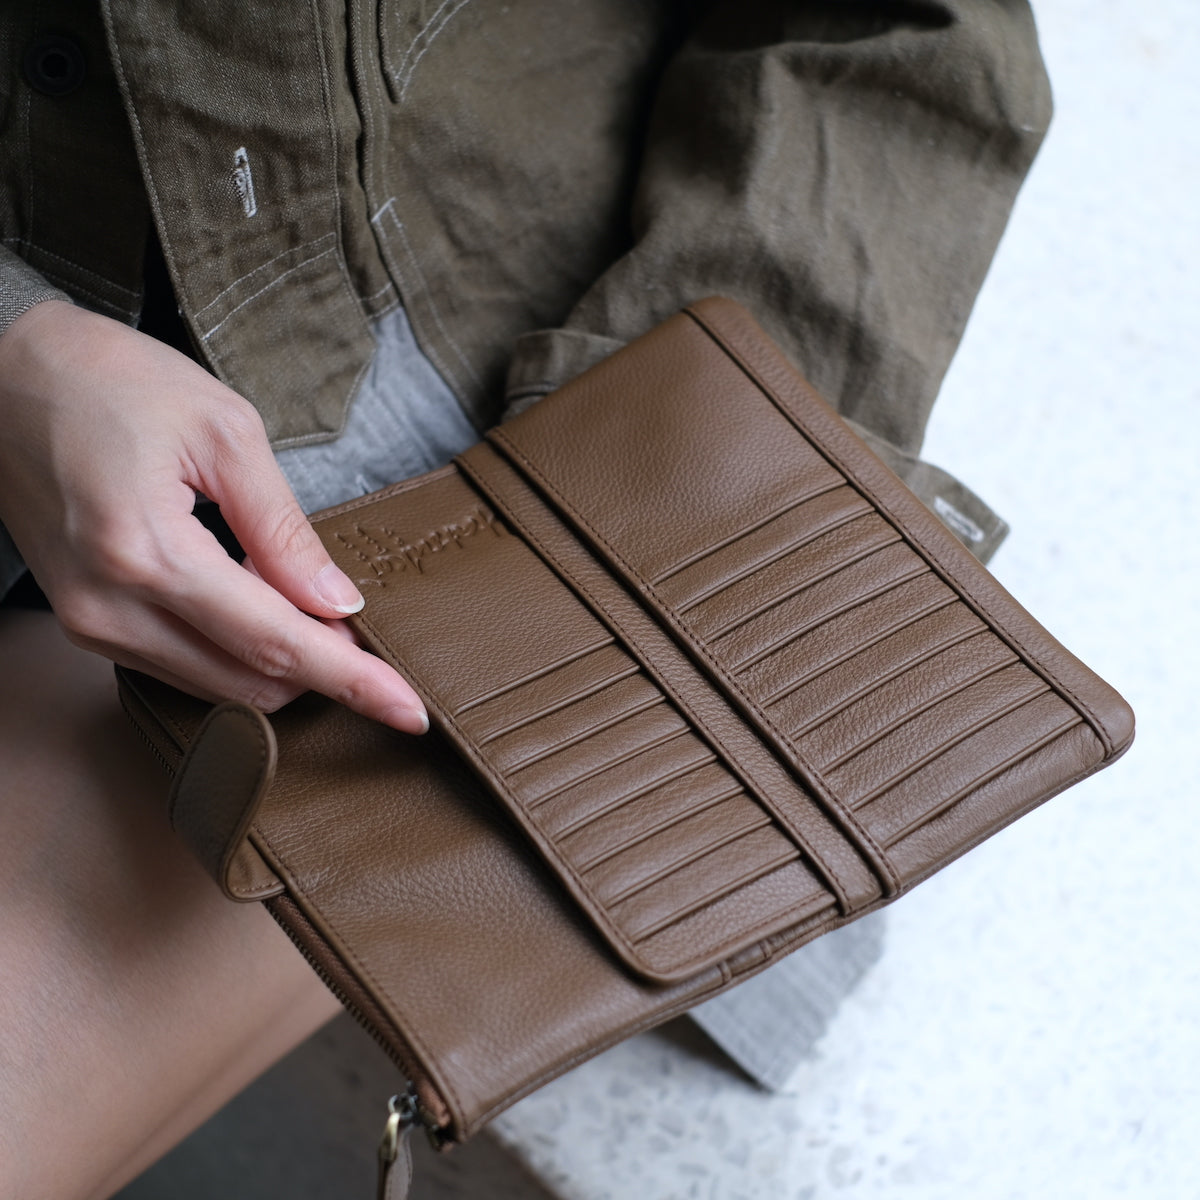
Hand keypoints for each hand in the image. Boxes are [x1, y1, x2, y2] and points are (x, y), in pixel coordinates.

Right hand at [0, 301, 427, 732]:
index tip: (409, 711)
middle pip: (251, 684)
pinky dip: (236, 653)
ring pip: (219, 687)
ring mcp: (91, 623)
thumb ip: (283, 528)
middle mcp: (110, 608)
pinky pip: (182, 668)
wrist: (5, 374)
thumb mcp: (223, 431)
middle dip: (322, 671)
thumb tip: (337, 602)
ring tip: (312, 609)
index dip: (353, 681)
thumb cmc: (112, 381)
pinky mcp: (87, 622)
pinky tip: (261, 609)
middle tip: (362, 629)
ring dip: (280, 664)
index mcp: (147, 552)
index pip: (276, 643)